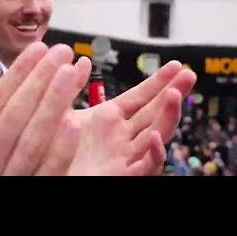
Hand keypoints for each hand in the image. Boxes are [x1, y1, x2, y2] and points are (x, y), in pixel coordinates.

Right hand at [0, 42, 88, 174]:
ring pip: (32, 140)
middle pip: (16, 116)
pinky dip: (59, 152)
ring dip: (54, 104)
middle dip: (40, 81)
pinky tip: (75, 124)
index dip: (19, 76)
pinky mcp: (30, 196)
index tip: (38, 51)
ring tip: (73, 74)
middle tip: (62, 52)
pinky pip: (46, 175)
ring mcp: (8, 182)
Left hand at [36, 61, 196, 174]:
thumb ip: (71, 87)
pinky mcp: (122, 176)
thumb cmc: (53, 150)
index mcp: (109, 120)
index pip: (140, 97)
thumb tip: (82, 60)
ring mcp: (125, 157)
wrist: (46, 176)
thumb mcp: (61, 113)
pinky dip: (153, 154)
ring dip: (167, 116)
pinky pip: (144, 166)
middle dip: (173, 93)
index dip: (158, 81)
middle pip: (155, 113)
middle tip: (190, 74)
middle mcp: (122, 137)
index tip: (176, 65)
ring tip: (175, 94)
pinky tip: (154, 137)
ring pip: (155, 135)